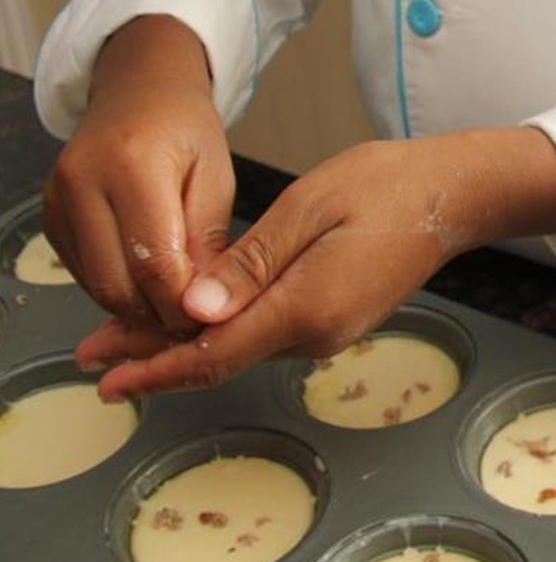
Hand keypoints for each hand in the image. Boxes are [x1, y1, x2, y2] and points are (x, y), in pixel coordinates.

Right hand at [44, 16, 231, 333]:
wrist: (139, 93)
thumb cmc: (185, 129)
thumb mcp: (216, 175)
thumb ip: (208, 238)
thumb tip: (203, 301)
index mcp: (132, 165)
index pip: (154, 262)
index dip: (182, 302)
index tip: (209, 318)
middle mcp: (82, 183)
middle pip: (116, 283)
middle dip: (157, 315)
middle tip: (194, 324)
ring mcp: (57, 202)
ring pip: (95, 286)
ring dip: (136, 309)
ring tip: (175, 307)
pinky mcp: (49, 218)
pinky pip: (82, 273)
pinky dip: (116, 289)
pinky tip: (146, 287)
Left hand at [78, 127, 555, 399]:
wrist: (454, 194)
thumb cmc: (388, 185)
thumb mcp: (309, 208)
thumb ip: (250, 264)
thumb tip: (195, 311)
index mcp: (306, 308)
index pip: (213, 352)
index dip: (154, 366)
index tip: (106, 377)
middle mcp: (318, 334)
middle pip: (221, 355)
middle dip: (156, 354)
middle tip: (95, 353)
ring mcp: (331, 330)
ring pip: (243, 345)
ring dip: (187, 341)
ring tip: (131, 333)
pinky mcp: (338, 318)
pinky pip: (269, 332)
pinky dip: (225, 329)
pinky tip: (200, 315)